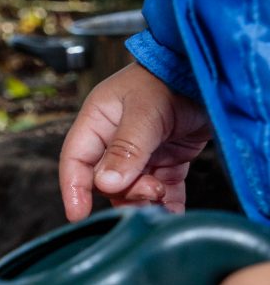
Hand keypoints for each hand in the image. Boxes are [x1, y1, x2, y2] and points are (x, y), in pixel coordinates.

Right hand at [57, 62, 214, 220]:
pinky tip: (173, 214)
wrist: (210, 71)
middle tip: (151, 191)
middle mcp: (115, 140)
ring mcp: (142, 151)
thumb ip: (126, 149)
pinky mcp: (168, 160)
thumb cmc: (170, 80)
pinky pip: (162, 189)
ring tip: (163, 194)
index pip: (76, 161)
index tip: (78, 214)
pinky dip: (167, 203)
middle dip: (125, 192)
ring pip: (133, 188)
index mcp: (97, 122)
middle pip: (107, 181)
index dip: (73, 188)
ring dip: (146, 199)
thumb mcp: (145, 113)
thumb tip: (106, 185)